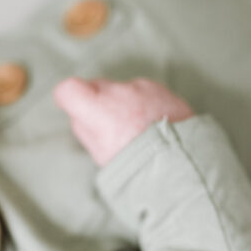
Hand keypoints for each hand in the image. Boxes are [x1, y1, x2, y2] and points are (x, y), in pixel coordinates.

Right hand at [52, 77, 194, 166]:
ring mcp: (142, 88)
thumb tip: (81, 115)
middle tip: (112, 126)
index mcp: (99, 110)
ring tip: (139, 129)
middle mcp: (119, 92)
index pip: (69, 89)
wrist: (182, 160)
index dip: (67, 97)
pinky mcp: (161, 88)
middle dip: (100, 101)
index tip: (72, 105)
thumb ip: (85, 128)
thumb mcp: (100, 154)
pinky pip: (144, 91)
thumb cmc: (137, 163)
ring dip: (126, 103)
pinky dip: (145, 104)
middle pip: (98, 87)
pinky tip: (153, 124)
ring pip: (123, 89)